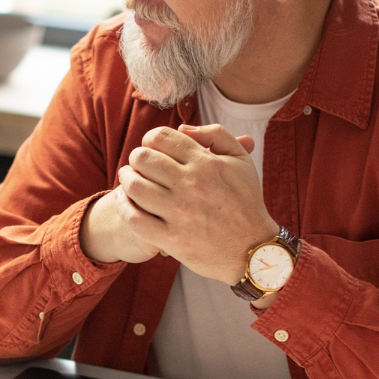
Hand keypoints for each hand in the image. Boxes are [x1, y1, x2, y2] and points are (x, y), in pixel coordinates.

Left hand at [79, 128, 256, 264]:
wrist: (254, 249)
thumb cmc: (246, 202)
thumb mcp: (240, 160)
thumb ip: (215, 135)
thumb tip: (182, 129)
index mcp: (205, 162)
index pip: (160, 138)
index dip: (150, 139)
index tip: (151, 148)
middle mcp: (191, 185)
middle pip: (142, 158)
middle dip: (136, 158)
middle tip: (138, 164)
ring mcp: (179, 213)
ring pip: (134, 186)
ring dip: (126, 179)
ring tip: (128, 179)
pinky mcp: (171, 239)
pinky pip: (134, 219)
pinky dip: (124, 207)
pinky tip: (126, 202)